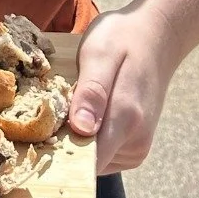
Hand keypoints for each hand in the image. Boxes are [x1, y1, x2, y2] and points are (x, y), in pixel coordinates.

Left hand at [67, 5, 180, 173]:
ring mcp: (138, 147)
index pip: (89, 161)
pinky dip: (91, 137)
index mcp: (126, 120)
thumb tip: (81, 129)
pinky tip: (88, 110)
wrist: (156, 36)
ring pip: (95, 158)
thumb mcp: (99, 54)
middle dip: (67, 141)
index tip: (42, 132)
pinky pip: (104, 152)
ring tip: (77, 102)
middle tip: (58, 104)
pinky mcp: (136, 145)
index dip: (61, 151)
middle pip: (89, 161)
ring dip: (79, 138)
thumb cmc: (123, 39)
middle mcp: (136, 142)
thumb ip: (91, 92)